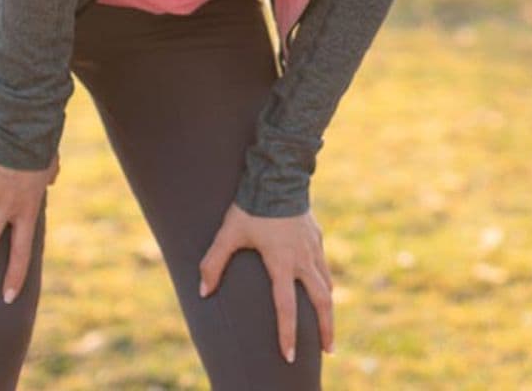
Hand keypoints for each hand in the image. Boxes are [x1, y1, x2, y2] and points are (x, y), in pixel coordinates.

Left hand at [198, 202, 333, 363]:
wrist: (277, 176)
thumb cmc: (250, 206)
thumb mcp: (228, 234)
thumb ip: (213, 263)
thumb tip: (203, 292)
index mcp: (282, 262)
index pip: (287, 307)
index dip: (288, 333)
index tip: (289, 355)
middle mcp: (303, 259)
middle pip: (322, 301)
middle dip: (326, 329)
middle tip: (328, 351)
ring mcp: (313, 248)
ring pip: (327, 285)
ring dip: (328, 309)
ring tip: (328, 327)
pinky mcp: (317, 237)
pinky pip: (324, 267)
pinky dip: (325, 284)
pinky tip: (322, 290)